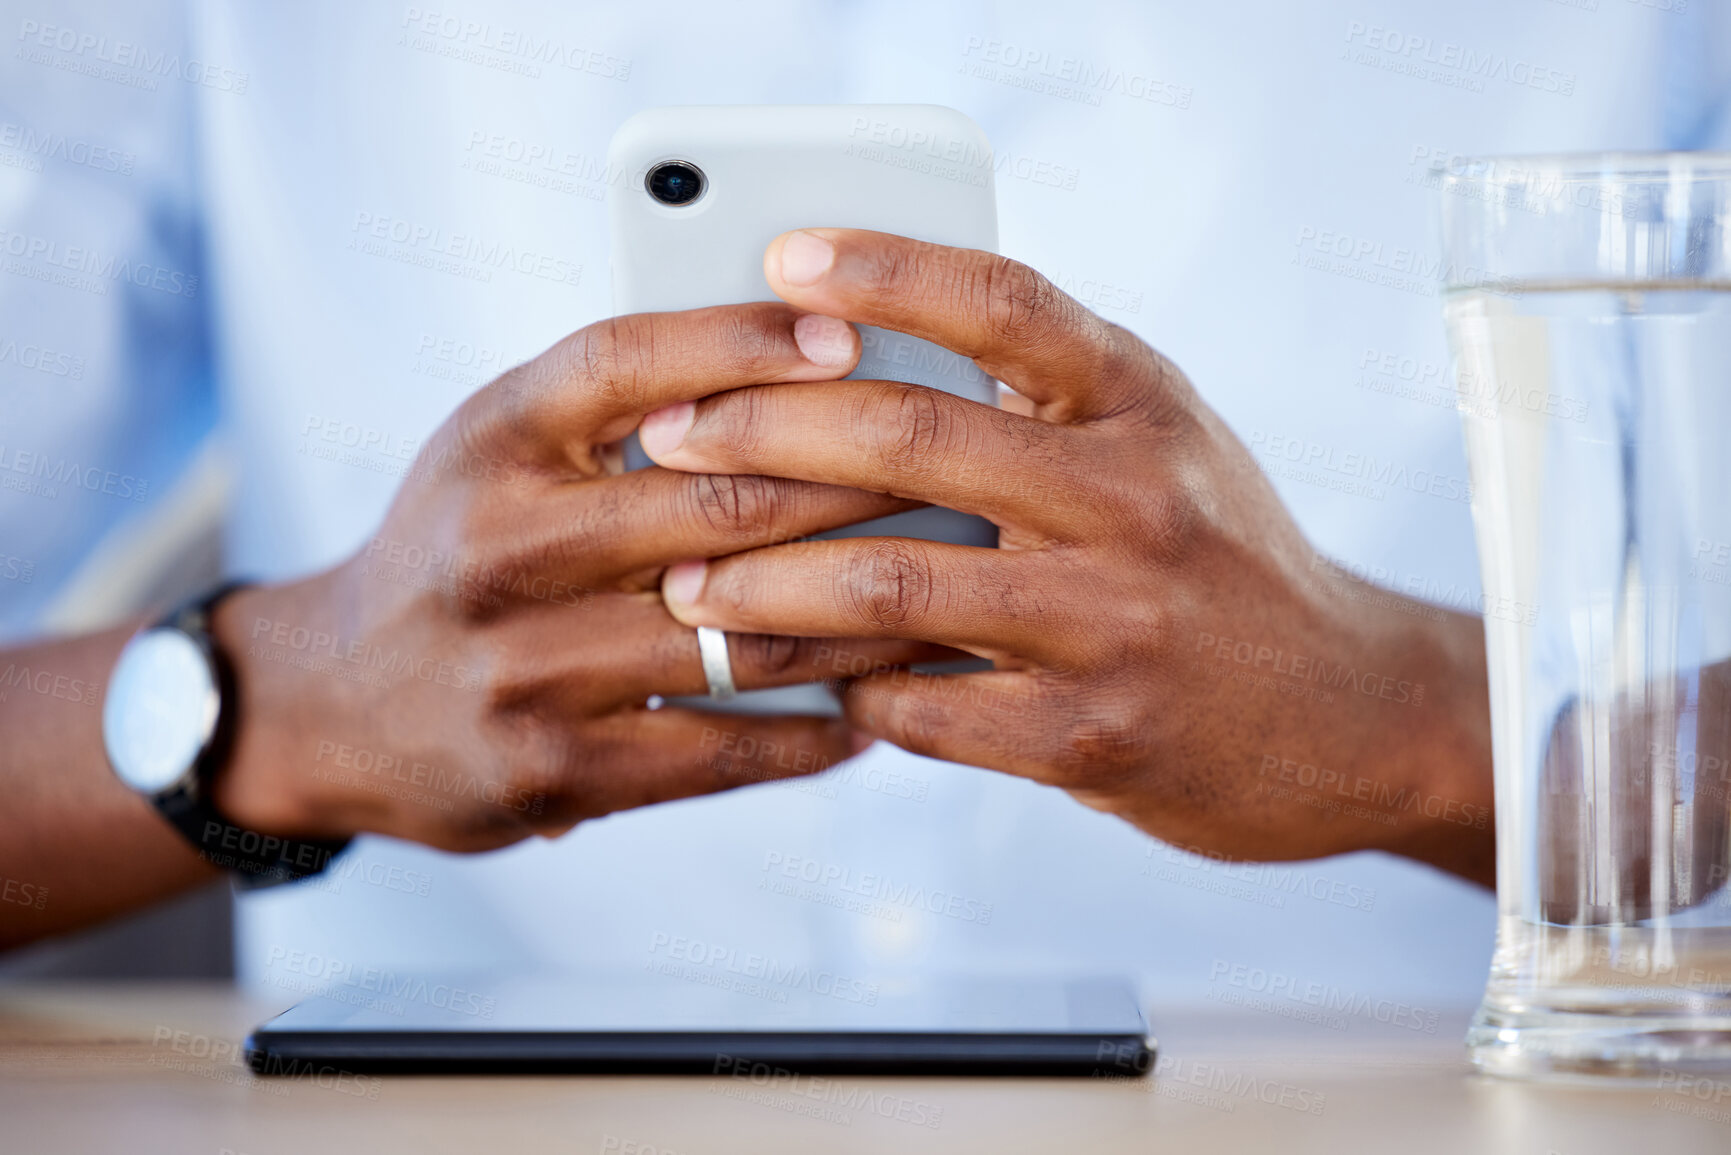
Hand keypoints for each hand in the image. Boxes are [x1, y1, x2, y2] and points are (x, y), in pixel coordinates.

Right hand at [209, 303, 945, 850]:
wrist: (330, 701)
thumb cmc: (458, 548)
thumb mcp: (498, 448)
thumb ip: (618, 407)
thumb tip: (804, 364)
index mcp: (491, 441)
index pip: (628, 362)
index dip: (743, 341)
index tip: (850, 330)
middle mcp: (500, 546)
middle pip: (715, 503)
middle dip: (855, 487)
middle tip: (955, 476)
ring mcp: (524, 667)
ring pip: (741, 636)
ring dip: (861, 620)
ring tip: (947, 597)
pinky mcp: (553, 768)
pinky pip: (722, 748)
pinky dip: (813, 732)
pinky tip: (872, 714)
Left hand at [641, 229, 1496, 883]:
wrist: (1351, 712)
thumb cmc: (1220, 558)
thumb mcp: (1162, 444)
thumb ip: (1045, 400)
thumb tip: (864, 351)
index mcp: (1142, 402)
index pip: (1001, 301)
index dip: (884, 266)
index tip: (780, 257)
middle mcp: (1134, 498)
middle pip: (911, 439)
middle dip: (761, 433)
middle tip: (668, 435)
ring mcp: (1115, 623)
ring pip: (890, 587)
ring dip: (764, 587)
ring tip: (686, 586)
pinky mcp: (1094, 737)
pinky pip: (924, 708)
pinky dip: (848, 692)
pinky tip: (810, 681)